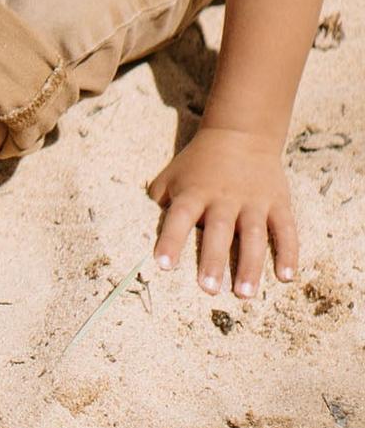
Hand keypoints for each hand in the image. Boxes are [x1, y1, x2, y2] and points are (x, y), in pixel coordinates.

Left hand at [147, 125, 298, 298]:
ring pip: (254, 235)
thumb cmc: (199, 163)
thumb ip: (159, 200)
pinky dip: (288, 253)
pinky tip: (286, 277)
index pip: (179, 216)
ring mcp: (254, 200)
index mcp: (195, 192)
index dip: (170, 239)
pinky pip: (285, 229)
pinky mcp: (278, 203)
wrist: (241, 133)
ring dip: (251, 265)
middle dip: (214, 260)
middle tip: (209, 290)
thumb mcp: (174, 175)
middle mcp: (224, 197)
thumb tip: (140, 229)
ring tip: (245, 294)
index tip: (163, 265)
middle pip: (219, 230)